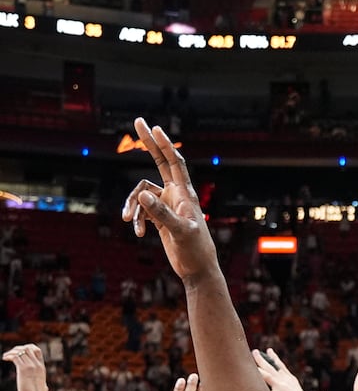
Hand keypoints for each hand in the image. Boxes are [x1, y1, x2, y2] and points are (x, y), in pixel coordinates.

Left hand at [3, 344, 47, 390]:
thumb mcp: (43, 388)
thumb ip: (43, 385)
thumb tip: (45, 388)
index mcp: (41, 367)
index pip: (37, 350)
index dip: (28, 347)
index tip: (20, 352)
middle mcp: (36, 364)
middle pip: (27, 348)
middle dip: (17, 348)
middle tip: (10, 354)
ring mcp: (30, 366)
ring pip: (20, 351)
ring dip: (11, 352)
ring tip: (5, 356)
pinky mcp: (23, 369)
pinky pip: (15, 357)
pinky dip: (8, 356)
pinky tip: (4, 359)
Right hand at [121, 118, 218, 281]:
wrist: (196, 269)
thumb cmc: (195, 250)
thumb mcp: (180, 231)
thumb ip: (161, 213)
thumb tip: (143, 196)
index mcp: (185, 194)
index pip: (174, 163)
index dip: (165, 145)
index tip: (155, 128)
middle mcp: (176, 196)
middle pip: (160, 163)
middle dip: (149, 144)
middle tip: (138, 121)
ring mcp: (167, 206)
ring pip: (142, 194)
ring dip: (132, 206)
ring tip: (128, 220)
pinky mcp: (160, 219)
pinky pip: (141, 211)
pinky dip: (137, 220)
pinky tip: (139, 234)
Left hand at [252, 348, 319, 390]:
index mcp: (293, 381)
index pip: (282, 368)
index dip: (276, 360)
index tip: (270, 352)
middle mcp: (288, 379)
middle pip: (274, 365)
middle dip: (266, 357)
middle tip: (256, 351)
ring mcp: (283, 381)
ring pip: (269, 368)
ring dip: (261, 360)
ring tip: (253, 353)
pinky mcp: (279, 386)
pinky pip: (266, 376)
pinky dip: (259, 371)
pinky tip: (252, 367)